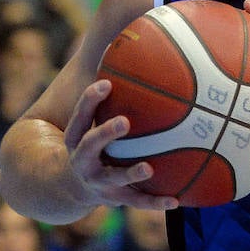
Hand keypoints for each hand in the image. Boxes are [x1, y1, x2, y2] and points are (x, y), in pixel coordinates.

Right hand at [64, 80, 179, 209]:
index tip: (106, 83)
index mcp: (76, 137)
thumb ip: (109, 94)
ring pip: (113, 178)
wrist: (72, 186)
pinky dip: (155, 202)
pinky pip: (137, 202)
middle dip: (106, 133)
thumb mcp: (90, 119)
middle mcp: (82, 160)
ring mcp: (97, 182)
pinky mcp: (114, 199)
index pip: (80, 115)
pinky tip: (177, 199)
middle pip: (90, 145)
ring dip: (130, 173)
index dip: (90, 100)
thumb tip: (130, 48)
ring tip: (148, 168)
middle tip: (125, 121)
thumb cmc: (91, 140)